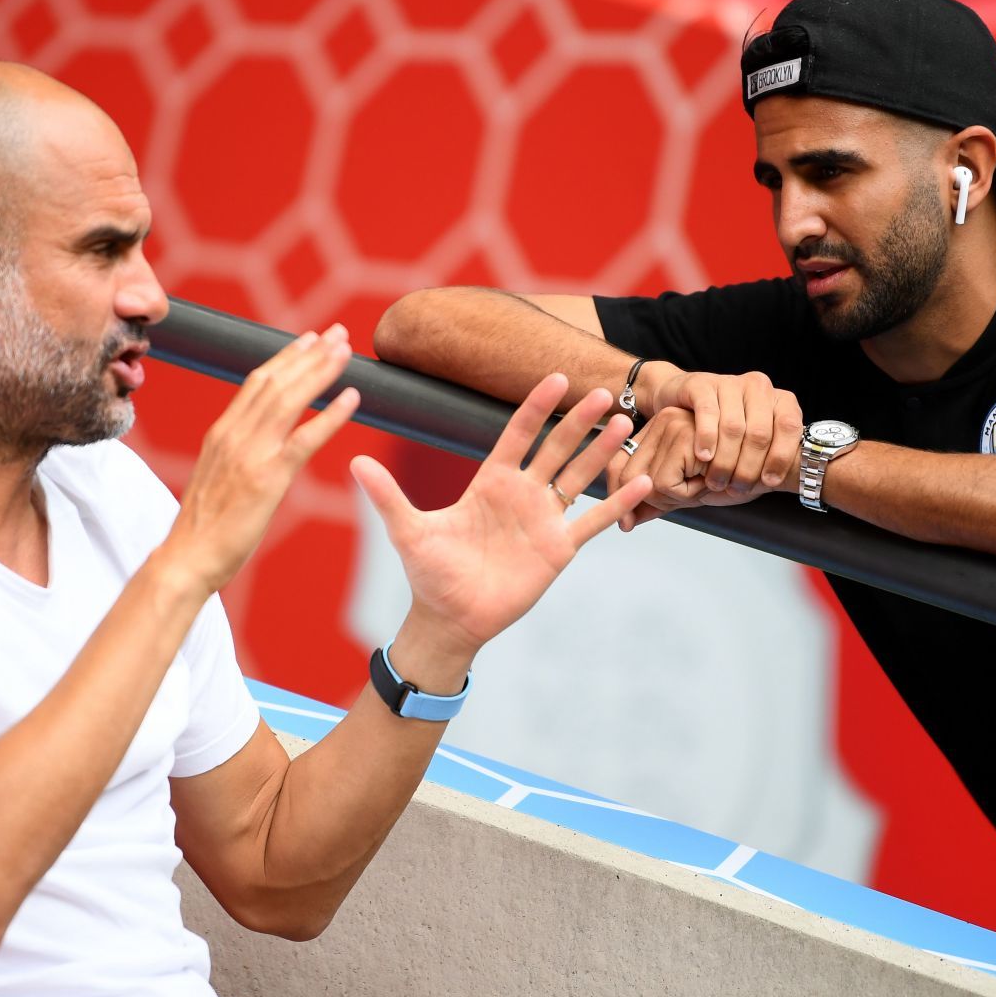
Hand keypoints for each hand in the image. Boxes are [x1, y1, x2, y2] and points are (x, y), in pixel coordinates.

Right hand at [162, 325, 358, 593]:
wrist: (187, 557)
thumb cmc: (203, 527)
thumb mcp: (217, 477)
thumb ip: (236, 453)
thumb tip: (255, 443)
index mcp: (222, 432)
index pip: (257, 381)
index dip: (286, 356)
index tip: (310, 338)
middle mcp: (234, 434)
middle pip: (276, 381)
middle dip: (310, 353)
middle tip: (339, 332)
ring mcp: (251, 454)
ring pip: (290, 399)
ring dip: (322, 371)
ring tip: (347, 352)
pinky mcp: (268, 479)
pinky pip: (306, 439)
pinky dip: (331, 415)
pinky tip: (353, 398)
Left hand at [350, 374, 653, 666]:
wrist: (450, 619)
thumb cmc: (429, 574)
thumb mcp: (407, 531)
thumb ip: (387, 496)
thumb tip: (354, 462)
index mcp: (490, 482)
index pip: (517, 435)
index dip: (534, 407)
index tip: (555, 377)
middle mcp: (521, 494)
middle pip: (555, 448)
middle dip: (576, 420)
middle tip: (601, 392)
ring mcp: (543, 519)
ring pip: (578, 476)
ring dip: (601, 451)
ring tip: (624, 423)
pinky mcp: (558, 548)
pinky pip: (592, 521)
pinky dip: (616, 503)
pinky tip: (642, 483)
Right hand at [646, 368, 802, 495]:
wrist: (685, 400)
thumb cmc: (728, 428)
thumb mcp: (756, 438)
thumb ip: (774, 452)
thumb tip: (790, 479)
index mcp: (779, 399)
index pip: (789, 426)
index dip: (780, 456)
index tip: (769, 482)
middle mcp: (758, 387)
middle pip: (760, 432)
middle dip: (749, 467)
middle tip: (738, 488)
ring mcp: (730, 383)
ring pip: (733, 427)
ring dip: (726, 460)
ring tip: (717, 481)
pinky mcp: (702, 384)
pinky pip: (707, 413)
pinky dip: (707, 438)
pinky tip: (703, 455)